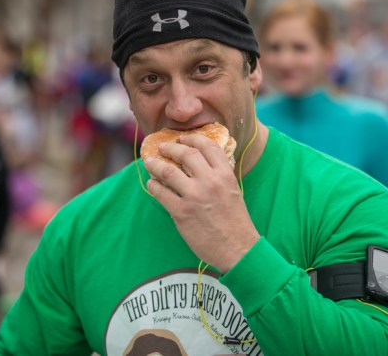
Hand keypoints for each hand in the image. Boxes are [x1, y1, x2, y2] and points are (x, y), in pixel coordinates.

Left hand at [144, 134, 259, 272]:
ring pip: (167, 171)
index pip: (207, 146)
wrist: (238, 249)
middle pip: (185, 154)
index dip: (192, 139)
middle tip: (163, 147)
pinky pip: (160, 193)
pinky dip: (153, 186)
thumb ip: (219, 175)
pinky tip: (152, 184)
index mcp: (225, 175)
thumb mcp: (233, 190)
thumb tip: (202, 163)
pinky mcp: (181, 213)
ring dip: (155, 164)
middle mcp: (210, 182)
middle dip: (171, 148)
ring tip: (149, 162)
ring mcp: (194, 197)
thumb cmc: (236, 222)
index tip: (183, 139)